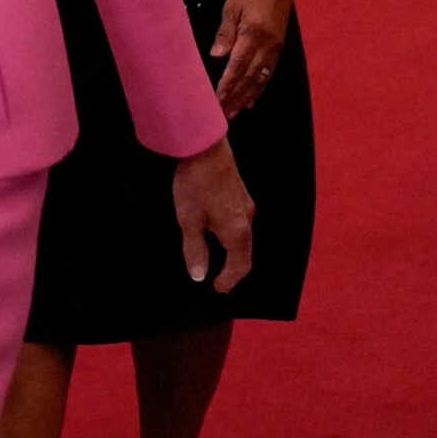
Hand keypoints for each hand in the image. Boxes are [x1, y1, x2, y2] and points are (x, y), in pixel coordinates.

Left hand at [171, 137, 254, 292]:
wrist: (206, 149)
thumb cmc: (195, 184)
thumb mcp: (189, 221)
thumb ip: (195, 249)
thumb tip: (198, 276)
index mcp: (237, 232)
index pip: (239, 265)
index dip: (229, 280)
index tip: (217, 288)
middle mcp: (247, 221)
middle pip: (246, 254)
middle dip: (235, 271)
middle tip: (221, 282)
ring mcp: (246, 207)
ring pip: (245, 239)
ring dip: (235, 255)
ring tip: (223, 263)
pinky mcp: (241, 196)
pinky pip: (243, 225)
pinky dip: (235, 239)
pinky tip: (222, 235)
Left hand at [210, 0, 292, 116]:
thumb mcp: (231, 8)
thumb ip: (225, 34)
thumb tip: (216, 57)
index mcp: (253, 34)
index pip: (237, 66)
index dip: (227, 85)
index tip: (217, 100)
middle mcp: (267, 44)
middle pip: (250, 77)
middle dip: (236, 96)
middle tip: (225, 114)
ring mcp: (275, 46)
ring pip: (261, 77)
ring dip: (248, 96)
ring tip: (237, 111)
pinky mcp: (279, 46)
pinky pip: (269, 71)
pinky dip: (260, 86)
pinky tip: (252, 97)